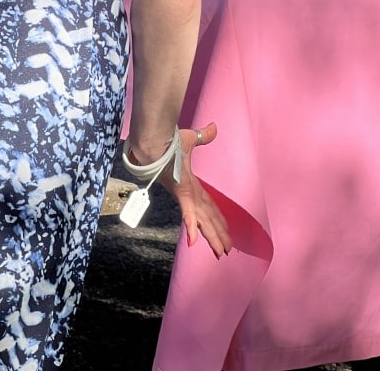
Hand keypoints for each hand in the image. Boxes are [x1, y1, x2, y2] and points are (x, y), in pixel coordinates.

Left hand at [161, 122, 232, 257]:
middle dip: (217, 233)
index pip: (207, 203)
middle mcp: (189, 192)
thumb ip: (203, 136)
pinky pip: (188, 212)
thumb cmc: (168, 141)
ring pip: (201, 219)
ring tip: (220, 252)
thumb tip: (214, 127)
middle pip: (207, 216)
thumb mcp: (189, 139)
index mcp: (191, 184)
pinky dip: (191, 226)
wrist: (152, 141)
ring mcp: (184, 193)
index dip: (216, 216)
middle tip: (226, 249)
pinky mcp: (180, 192)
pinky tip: (193, 242)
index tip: (225, 228)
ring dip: (211, 235)